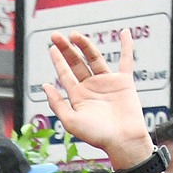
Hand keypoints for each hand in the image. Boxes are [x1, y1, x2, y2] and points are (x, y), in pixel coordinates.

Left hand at [42, 30, 151, 164]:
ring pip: (95, 58)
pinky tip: (124, 33)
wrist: (121, 140)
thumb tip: (46, 85)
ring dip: (85, 45)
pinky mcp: (124, 81)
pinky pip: (126, 60)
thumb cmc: (96, 135)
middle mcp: (91, 87)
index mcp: (77, 96)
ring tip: (75, 35)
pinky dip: (126, 46)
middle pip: (76, 63)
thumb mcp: (69, 120)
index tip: (52, 47)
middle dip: (66, 49)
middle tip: (56, 36)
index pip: (65, 74)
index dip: (58, 60)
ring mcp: (107, 82)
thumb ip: (57, 103)